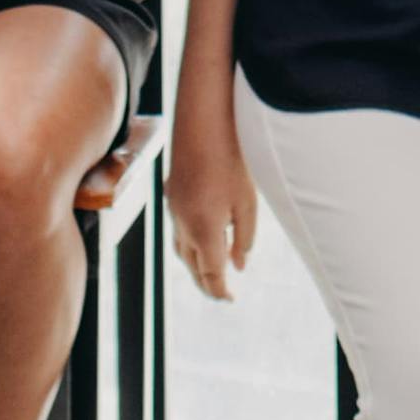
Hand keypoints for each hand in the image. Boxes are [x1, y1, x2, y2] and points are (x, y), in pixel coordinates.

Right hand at [165, 110, 261, 299]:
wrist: (204, 120)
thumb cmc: (232, 158)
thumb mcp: (247, 201)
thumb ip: (244, 238)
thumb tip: (239, 266)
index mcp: (204, 230)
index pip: (210, 274)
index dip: (220, 291)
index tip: (230, 299)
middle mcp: (183, 223)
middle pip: (192, 266)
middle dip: (206, 283)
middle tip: (220, 293)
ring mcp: (174, 208)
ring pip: (181, 248)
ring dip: (195, 264)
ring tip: (211, 271)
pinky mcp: (172, 193)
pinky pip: (178, 228)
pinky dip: (190, 241)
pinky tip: (203, 236)